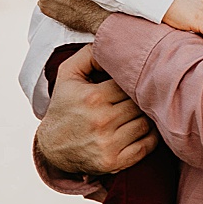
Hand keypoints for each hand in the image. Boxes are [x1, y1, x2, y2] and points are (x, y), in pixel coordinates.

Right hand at [36, 45, 157, 174]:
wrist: (51, 147)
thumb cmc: (64, 106)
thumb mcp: (67, 74)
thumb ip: (89, 54)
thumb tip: (111, 41)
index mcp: (93, 97)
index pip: (129, 82)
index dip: (134, 80)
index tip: (135, 80)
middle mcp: (102, 121)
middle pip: (140, 103)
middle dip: (143, 98)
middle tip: (145, 94)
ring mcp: (108, 144)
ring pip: (146, 123)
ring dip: (148, 117)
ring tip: (143, 111)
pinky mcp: (114, 162)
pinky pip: (146, 146)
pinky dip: (151, 137)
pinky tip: (145, 129)